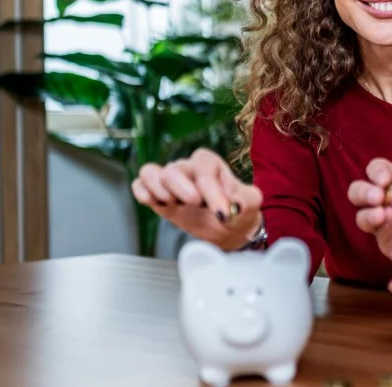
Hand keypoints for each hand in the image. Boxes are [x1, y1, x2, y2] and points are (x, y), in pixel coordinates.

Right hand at [131, 148, 262, 251]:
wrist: (228, 227)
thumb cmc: (238, 210)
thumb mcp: (251, 204)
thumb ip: (248, 200)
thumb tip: (236, 204)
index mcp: (210, 164)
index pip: (204, 169)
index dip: (212, 191)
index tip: (222, 214)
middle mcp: (187, 168)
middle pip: (174, 169)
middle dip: (183, 188)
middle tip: (195, 204)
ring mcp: (170, 181)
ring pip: (152, 172)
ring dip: (159, 190)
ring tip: (173, 203)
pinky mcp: (157, 195)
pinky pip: (140, 184)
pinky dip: (142, 192)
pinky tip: (153, 203)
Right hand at [347, 158, 391, 275]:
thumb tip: (386, 195)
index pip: (377, 169)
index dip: (376, 172)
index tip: (383, 180)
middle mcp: (388, 202)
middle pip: (359, 191)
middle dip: (362, 192)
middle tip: (376, 196)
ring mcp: (386, 224)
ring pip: (362, 216)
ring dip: (367, 213)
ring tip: (381, 213)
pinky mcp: (389, 244)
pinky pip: (377, 235)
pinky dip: (379, 228)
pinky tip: (386, 222)